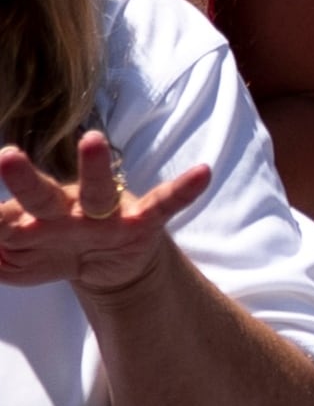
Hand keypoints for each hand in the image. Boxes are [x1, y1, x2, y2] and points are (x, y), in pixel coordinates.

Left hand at [0, 133, 211, 296]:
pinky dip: (182, 189)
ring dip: (93, 166)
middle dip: (23, 179)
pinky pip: (164, 204)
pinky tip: (202, 174)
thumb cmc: (54, 248)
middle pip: (41, 196)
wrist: (106, 265)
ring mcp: (105, 215)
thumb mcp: (16, 258)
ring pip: (96, 191)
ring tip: (91, 139)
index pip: (3, 218)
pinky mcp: (142, 222)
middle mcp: (66, 210)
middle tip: (6, 157)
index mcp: (32, 217)